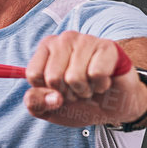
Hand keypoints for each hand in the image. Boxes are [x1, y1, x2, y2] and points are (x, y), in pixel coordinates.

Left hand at [24, 31, 141, 123]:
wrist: (113, 108)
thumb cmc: (78, 102)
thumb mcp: (49, 108)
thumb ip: (35, 103)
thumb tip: (52, 96)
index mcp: (45, 48)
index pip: (34, 75)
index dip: (47, 92)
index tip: (59, 90)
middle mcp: (64, 39)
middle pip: (53, 77)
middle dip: (67, 94)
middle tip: (78, 89)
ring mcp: (86, 40)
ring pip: (74, 77)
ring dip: (84, 91)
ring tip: (91, 85)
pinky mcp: (108, 46)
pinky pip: (96, 74)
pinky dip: (101, 85)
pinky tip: (104, 81)